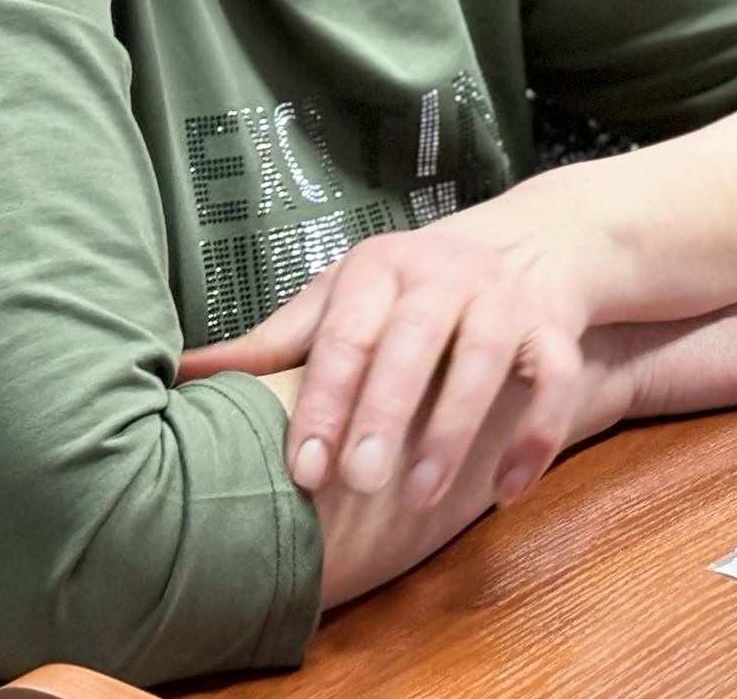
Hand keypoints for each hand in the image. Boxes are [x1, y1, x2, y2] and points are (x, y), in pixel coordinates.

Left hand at [177, 212, 602, 510]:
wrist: (532, 240)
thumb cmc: (412, 287)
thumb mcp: (344, 297)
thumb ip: (277, 341)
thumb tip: (182, 371)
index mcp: (380, 269)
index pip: (346, 333)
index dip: (323, 399)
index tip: (301, 467)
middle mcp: (444, 276)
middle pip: (416, 340)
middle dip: (386, 411)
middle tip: (360, 481)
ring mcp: (505, 300)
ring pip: (488, 358)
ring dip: (455, 428)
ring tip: (422, 495)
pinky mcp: (555, 328)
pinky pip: (555, 380)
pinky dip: (536, 434)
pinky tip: (505, 490)